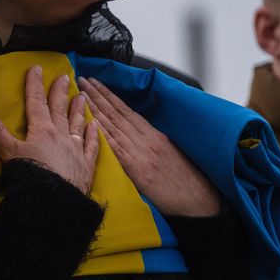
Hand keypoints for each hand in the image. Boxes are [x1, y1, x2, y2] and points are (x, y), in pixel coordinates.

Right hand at [0, 65, 99, 193]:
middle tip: (65, 77)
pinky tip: (95, 126)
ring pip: (77, 124)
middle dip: (59, 92)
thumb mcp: (9, 154)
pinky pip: (91, 146)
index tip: (37, 68)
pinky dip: (93, 135)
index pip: (36, 103)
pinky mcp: (86, 166)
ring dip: (79, 109)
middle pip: (59, 110)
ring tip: (82, 97)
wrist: (54, 203)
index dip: (35, 85)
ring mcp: (76, 150)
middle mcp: (61, 136)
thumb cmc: (30, 177)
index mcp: (41, 131)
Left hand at [79, 76, 219, 216]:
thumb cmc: (185, 181)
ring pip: (114, 125)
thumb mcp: (170, 153)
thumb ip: (151, 142)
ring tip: (81, 93)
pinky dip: (103, 133)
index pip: (126, 110)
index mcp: (154, 135)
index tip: (96, 83)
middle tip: (82, 79)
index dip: (109, 95)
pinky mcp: (138, 169)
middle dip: (98, 95)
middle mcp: (147, 139)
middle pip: (117, 113)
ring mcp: (142, 153)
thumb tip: (134, 134)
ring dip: (95, 108)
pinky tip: (90, 122)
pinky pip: (116, 148)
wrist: (199, 201)